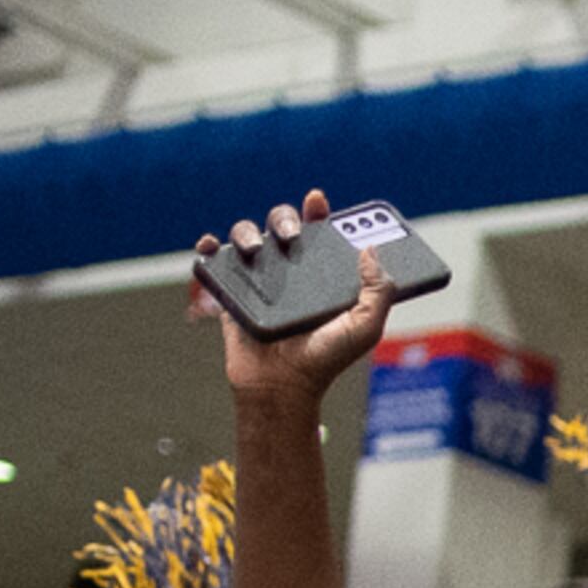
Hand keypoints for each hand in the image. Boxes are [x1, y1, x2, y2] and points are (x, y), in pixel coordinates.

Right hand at [197, 188, 395, 404]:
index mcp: (321, 273)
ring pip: (247, 234)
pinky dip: (209, 247)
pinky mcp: (231, 293)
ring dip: (247, 231)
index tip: (317, 201)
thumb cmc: (324, 360)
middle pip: (282, 224)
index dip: (317, 211)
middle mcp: (289, 270)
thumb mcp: (364, 328)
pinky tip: (212, 246)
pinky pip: (214, 261)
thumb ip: (378, 291)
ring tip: (254, 251)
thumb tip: (370, 251)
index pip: (319, 230)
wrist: (282, 386)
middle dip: (285, 219)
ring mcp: (258, 279)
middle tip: (292, 238)